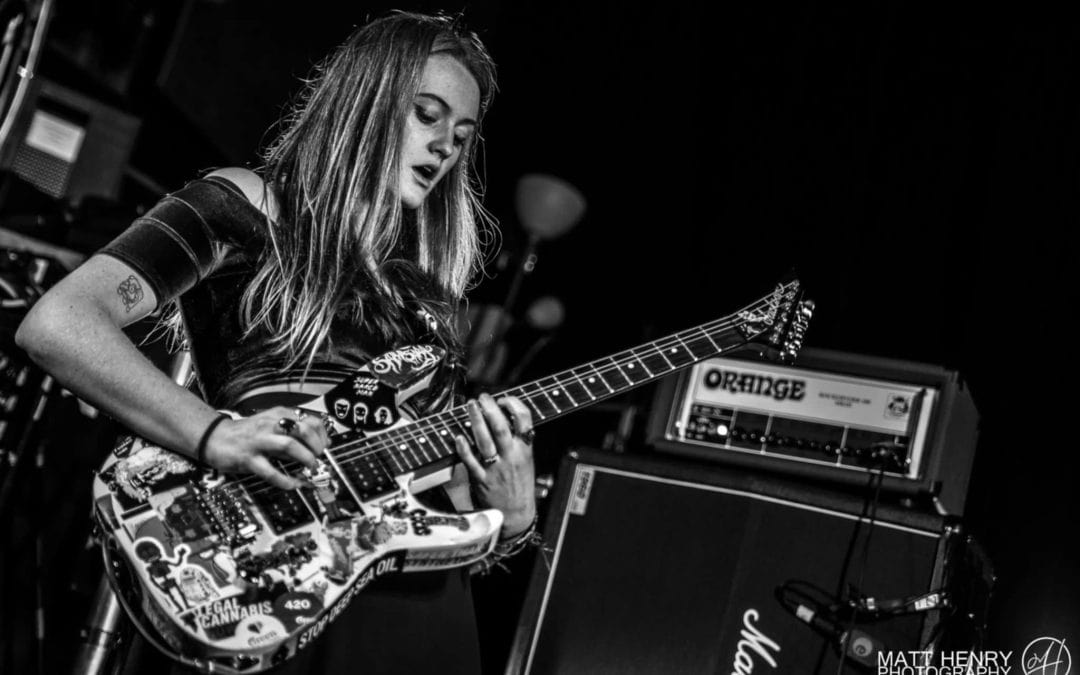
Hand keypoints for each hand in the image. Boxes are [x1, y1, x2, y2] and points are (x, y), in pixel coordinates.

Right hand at [202, 406, 329, 489]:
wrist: (215, 437)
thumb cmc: (247, 433)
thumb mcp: (272, 427)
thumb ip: (294, 435)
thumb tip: (320, 445)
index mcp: (279, 415)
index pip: (310, 420)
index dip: (323, 436)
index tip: (326, 447)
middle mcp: (270, 424)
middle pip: (302, 430)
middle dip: (316, 446)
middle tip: (319, 458)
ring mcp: (258, 441)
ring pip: (289, 445)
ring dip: (305, 458)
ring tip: (311, 468)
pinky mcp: (248, 458)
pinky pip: (270, 471)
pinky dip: (285, 480)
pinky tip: (294, 484)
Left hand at [454, 393, 535, 536]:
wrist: (516, 514)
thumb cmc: (520, 484)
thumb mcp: (527, 459)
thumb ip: (518, 440)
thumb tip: (505, 416)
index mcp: (525, 449)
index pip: (524, 419)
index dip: (513, 405)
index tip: (503, 400)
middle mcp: (511, 456)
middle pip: (501, 427)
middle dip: (490, 408)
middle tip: (482, 397)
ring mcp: (496, 467)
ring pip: (485, 440)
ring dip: (476, 421)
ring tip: (470, 406)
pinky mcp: (482, 479)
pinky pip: (471, 461)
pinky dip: (464, 448)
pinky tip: (458, 436)